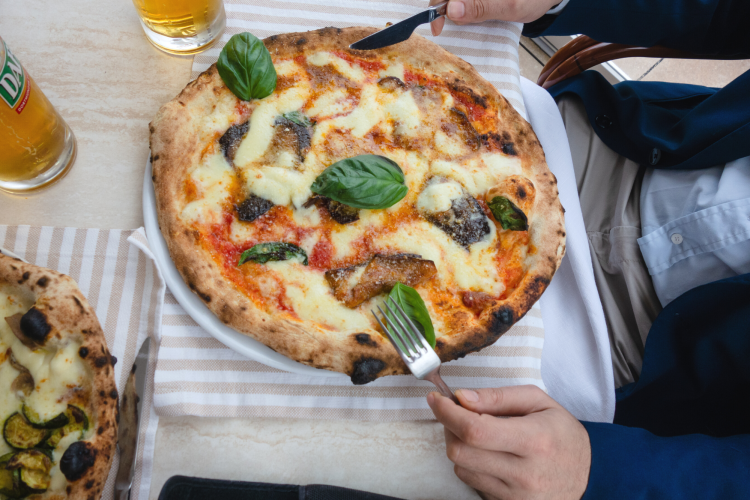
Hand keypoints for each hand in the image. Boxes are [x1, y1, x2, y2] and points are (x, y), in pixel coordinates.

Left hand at [427, 385, 590, 499]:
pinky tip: (487, 453)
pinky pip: (472, 482)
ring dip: (459, 445)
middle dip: (449, 426)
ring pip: (462, 468)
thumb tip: (462, 397)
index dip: (447, 413)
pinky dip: (471, 463)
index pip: (475, 429)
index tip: (436, 399)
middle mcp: (525, 472)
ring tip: (476, 432)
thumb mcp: (538, 401)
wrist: (588, 475)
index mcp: (534, 440)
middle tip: (456, 412)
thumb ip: (498, 397)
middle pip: (461, 451)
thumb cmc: (561, 433)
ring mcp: (516, 495)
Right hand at [429, 0, 560, 35]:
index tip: (438, 28)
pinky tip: (474, 15)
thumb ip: (481, 7)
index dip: (437, 7)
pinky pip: (466, 3)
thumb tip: (452, 11)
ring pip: (457, 1)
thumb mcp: (510, 5)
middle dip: (447, 9)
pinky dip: (465, 9)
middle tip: (456, 26)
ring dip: (457, 10)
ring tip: (469, 20)